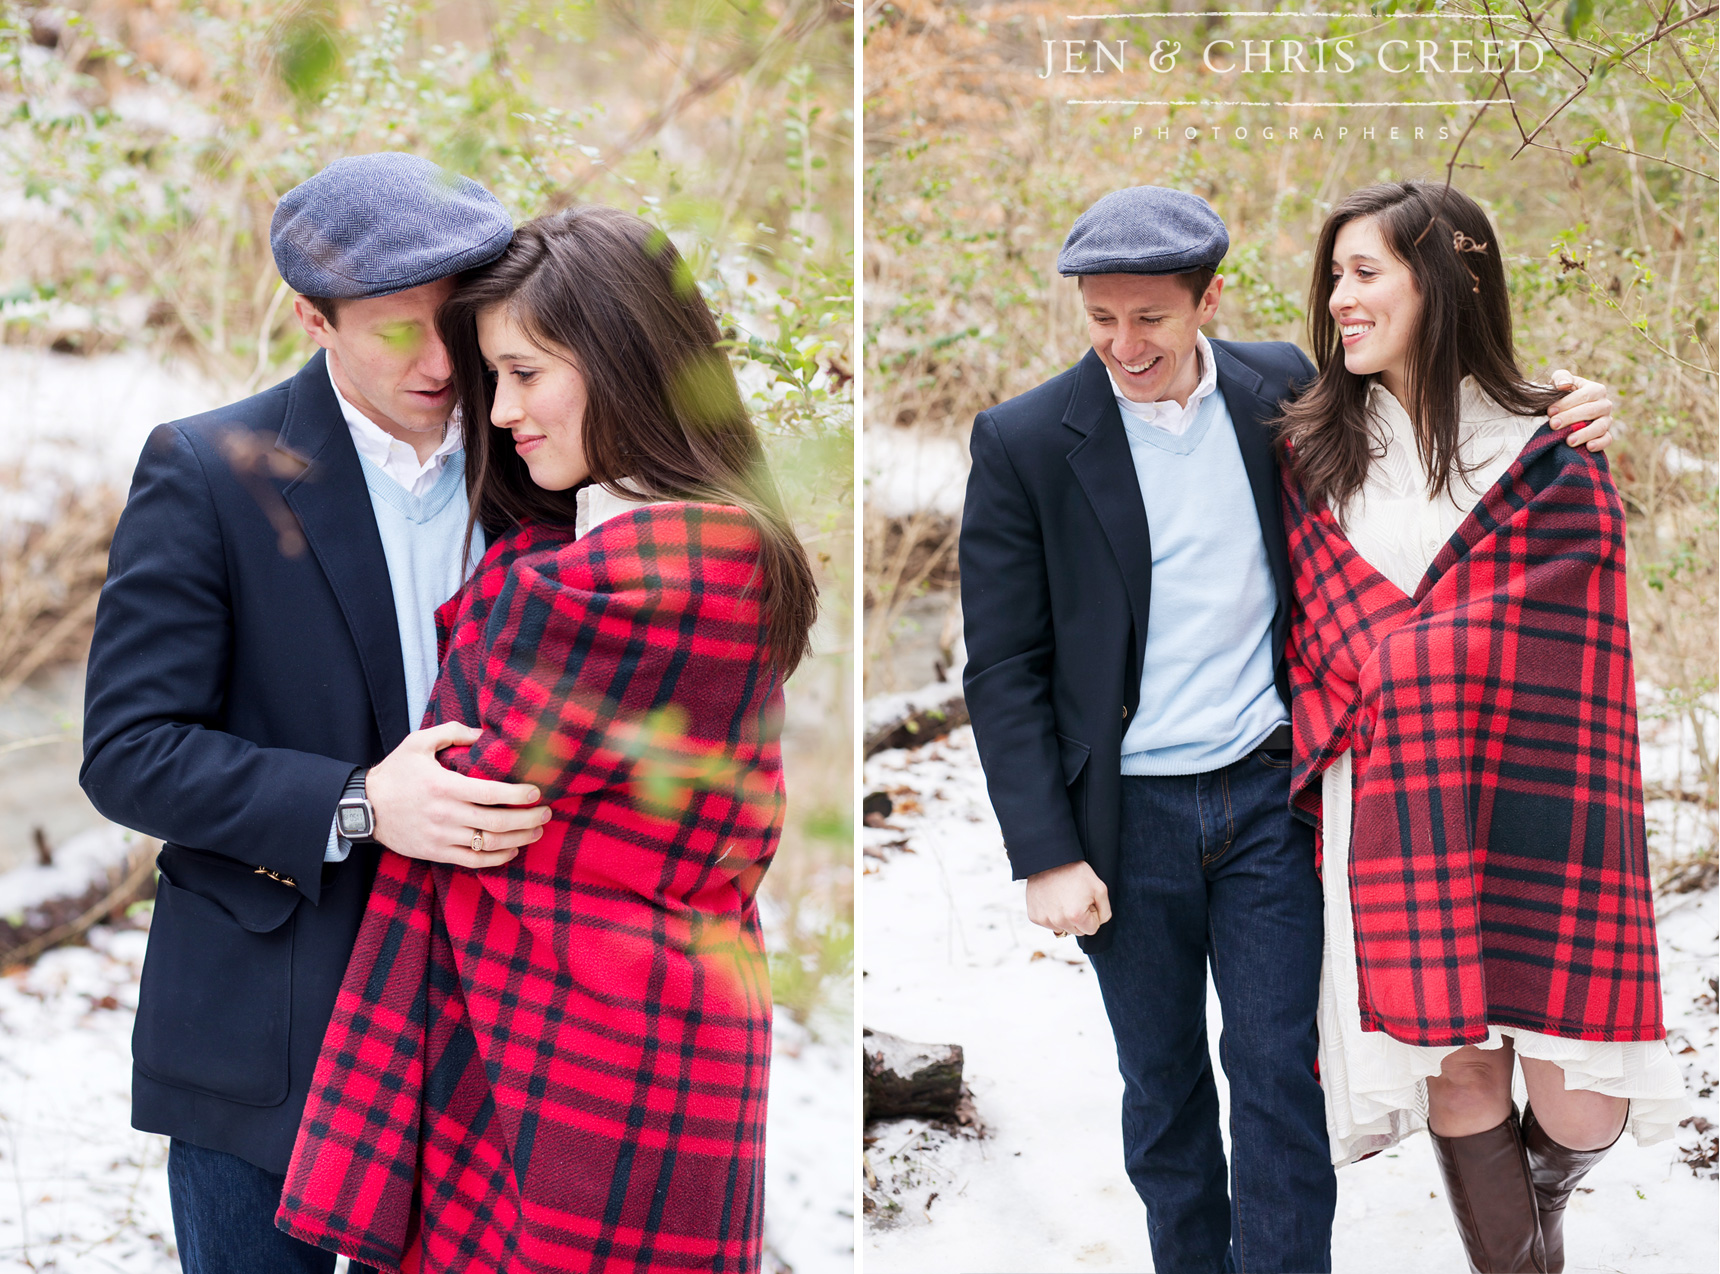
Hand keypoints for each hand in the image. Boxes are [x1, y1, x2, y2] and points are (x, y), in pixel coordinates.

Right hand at [365, 722, 550, 867]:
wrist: (363, 807)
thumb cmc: (395, 772)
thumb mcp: (418, 743)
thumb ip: (452, 732)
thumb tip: (483, 733)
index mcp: (444, 786)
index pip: (492, 793)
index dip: (519, 795)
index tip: (537, 792)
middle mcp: (445, 814)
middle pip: (497, 822)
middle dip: (529, 819)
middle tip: (547, 813)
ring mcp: (441, 837)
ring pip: (489, 844)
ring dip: (519, 838)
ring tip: (537, 831)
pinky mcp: (436, 853)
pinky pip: (473, 861)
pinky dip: (497, 858)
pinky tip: (512, 849)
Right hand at [1024, 859, 1111, 936]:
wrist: (1049, 860)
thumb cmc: (1074, 871)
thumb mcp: (1100, 888)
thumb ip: (1105, 911)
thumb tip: (1098, 923)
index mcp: (1076, 916)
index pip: (1092, 929)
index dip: (1092, 914)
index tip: (1086, 901)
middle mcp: (1058, 921)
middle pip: (1077, 931)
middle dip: (1079, 918)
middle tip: (1075, 898)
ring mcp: (1044, 919)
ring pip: (1062, 928)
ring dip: (1065, 917)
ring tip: (1063, 898)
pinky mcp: (1034, 916)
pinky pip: (1048, 923)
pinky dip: (1052, 914)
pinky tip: (1052, 900)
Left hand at [1547, 370, 1614, 451]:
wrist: (1563, 411)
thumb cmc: (1561, 394)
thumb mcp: (1559, 381)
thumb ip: (1561, 377)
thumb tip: (1563, 385)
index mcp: (1596, 389)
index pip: (1584, 395)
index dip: (1567, 403)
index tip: (1550, 411)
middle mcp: (1605, 404)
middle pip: (1591, 411)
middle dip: (1571, 418)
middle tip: (1553, 425)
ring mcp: (1606, 420)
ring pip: (1600, 427)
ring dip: (1584, 434)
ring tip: (1569, 441)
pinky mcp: (1605, 434)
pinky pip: (1607, 439)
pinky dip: (1600, 444)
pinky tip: (1588, 447)